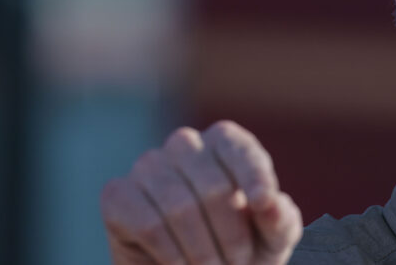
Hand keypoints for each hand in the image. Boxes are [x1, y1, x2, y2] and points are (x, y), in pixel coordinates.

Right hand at [100, 121, 302, 264]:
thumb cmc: (244, 248)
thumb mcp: (273, 237)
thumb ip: (279, 217)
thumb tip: (269, 202)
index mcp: (226, 142)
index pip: (241, 150)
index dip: (254, 176)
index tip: (262, 204)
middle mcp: (185, 144)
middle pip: (213, 187)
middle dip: (231, 237)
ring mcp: (148, 166)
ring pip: (180, 208)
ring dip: (202, 252)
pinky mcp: (117, 195)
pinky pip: (147, 224)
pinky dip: (171, 254)